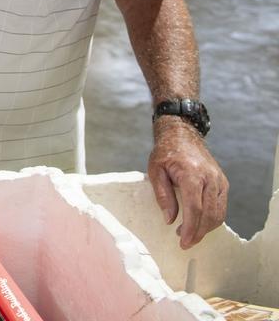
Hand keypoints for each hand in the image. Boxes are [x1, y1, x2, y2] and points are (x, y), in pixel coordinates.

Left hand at [147, 118, 228, 248]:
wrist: (182, 134)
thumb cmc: (165, 152)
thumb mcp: (155, 171)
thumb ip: (163, 195)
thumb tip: (170, 219)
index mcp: (192, 174)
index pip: (195, 208)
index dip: (191, 228)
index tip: (183, 241)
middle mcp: (210, 178)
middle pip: (209, 214)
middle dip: (198, 232)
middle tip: (185, 243)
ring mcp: (219, 180)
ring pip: (218, 213)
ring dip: (205, 228)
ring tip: (188, 234)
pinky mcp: (222, 183)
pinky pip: (221, 206)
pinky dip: (212, 218)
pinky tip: (199, 223)